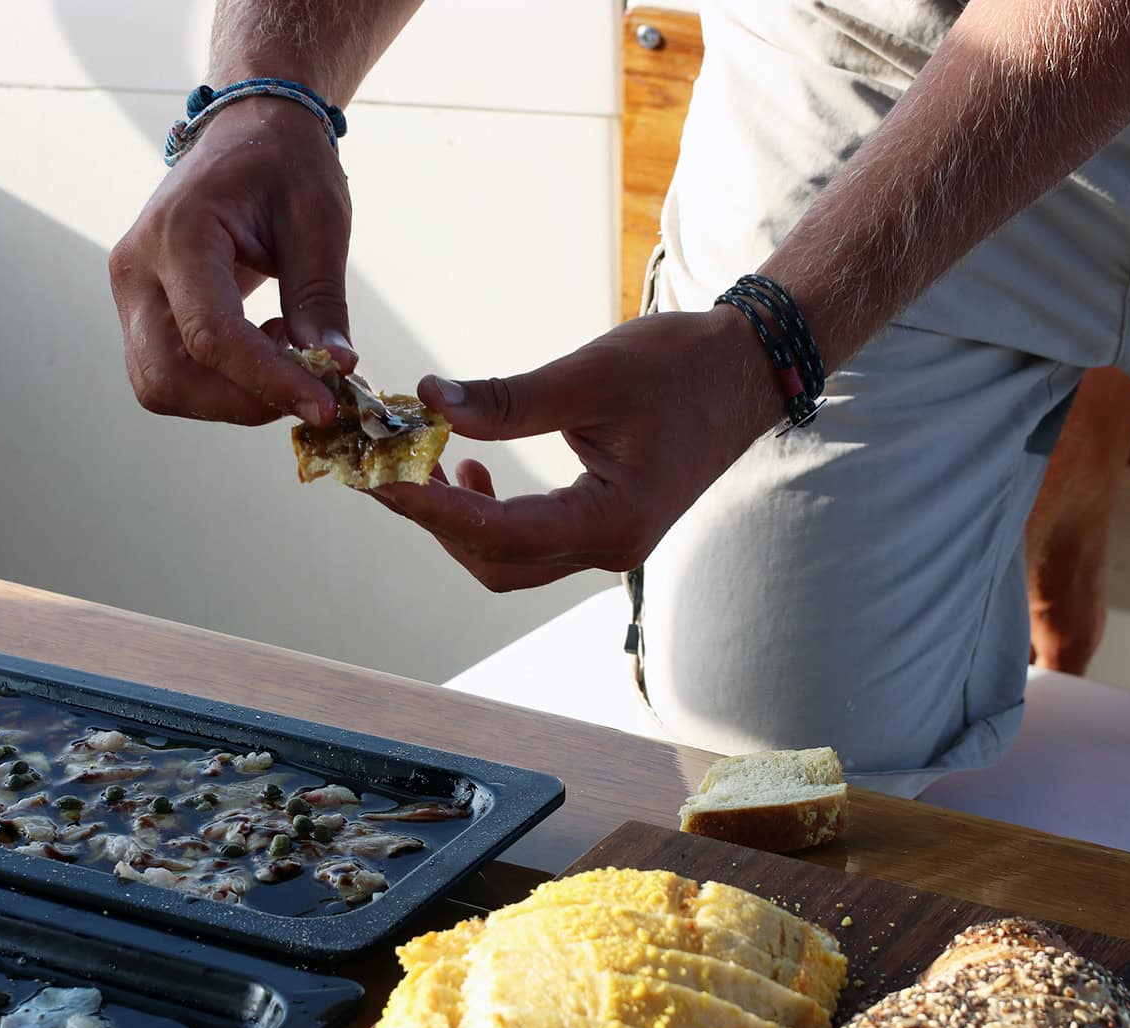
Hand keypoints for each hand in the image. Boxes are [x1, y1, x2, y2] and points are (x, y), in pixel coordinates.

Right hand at [109, 99, 354, 425]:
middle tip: (308, 387)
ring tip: (285, 351)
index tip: (324, 405)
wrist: (246, 128)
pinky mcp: (140, 310)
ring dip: (230, 395)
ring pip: (162, 385)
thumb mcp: (319, 221)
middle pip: (168, 376)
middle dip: (242, 401)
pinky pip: (168, 372)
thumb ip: (321, 299)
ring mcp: (130, 292)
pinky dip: (220, 383)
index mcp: (178, 234)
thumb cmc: (284, 163)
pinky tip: (264, 347)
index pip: (211, 336)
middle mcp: (136, 268)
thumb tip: (336, 369)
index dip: (267, 381)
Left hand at [370, 307, 776, 590]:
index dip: (432, 511)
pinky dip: (487, 516)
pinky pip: (530, 541)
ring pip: (508, 559)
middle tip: (383, 470)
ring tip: (420, 465)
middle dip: (433, 520)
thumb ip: (508, 400)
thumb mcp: (590, 374)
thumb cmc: (682, 365)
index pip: (499, 533)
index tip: (380, 480)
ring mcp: (608, 544)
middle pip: (495, 560)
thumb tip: (427, 401)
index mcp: (611, 519)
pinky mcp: (603, 528)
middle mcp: (609, 547)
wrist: (749, 372)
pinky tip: (469, 471)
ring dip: (456, 521)